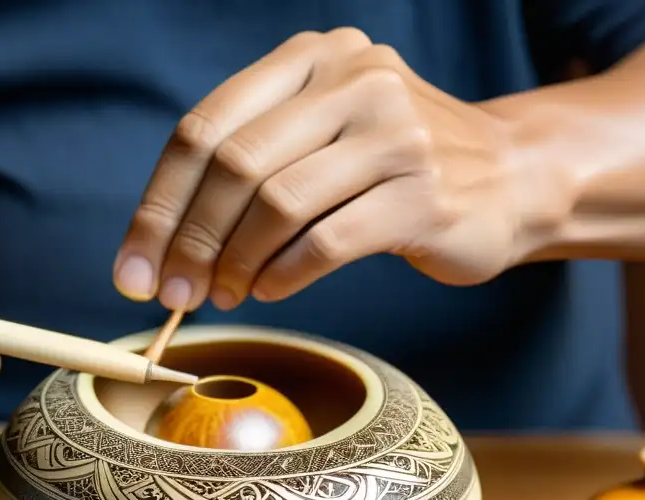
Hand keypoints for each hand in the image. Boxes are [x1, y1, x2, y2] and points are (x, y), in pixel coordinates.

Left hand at [113, 28, 555, 309]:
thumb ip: (252, 162)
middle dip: (187, 243)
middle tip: (170, 296)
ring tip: (221, 294)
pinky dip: (284, 276)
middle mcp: (352, 80)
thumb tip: (162, 245)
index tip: (132, 270)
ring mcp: (394, 133)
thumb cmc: (393, 167)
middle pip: (233, 167)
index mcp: (311, 59)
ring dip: (233, 264)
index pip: (204, 129)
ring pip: (277, 206)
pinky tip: (268, 290)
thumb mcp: (321, 135)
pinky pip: (327, 242)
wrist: (511, 176)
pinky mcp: (423, 192)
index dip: (158, 206)